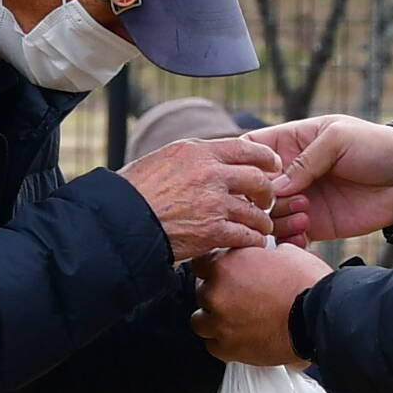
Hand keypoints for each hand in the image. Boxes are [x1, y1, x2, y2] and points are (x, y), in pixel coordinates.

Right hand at [120, 134, 275, 261]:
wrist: (121, 220)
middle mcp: (210, 173)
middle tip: (266, 201)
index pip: (245, 148)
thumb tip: (208, 161)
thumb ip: (191, 159)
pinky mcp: (213, 231)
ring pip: (256, 211)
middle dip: (268, 192)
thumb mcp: (163, 160)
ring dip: (262, 221)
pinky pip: (247, 235)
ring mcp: (214, 203)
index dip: (265, 158)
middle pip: (258, 178)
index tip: (272, 166)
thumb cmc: (133, 192)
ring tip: (260, 228)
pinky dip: (254, 240)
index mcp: (198, 152)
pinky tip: (252, 243)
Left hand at [191, 244, 329, 365]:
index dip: (214, 268)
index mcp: (225, 266)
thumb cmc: (307, 284)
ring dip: (215, 319)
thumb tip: (260, 257)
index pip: (200, 264)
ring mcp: (220, 323)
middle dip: (218, 294)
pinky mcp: (229, 349)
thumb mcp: (284, 253)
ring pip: (201, 321)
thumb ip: (259, 256)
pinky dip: (223, 341)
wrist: (320, 315)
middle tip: (239, 297)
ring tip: (236, 319)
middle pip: (201, 293)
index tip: (223, 274)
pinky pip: (213, 346)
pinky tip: (239, 336)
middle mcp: (216, 294)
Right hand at [250, 115, 392, 243]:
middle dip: (260, 200)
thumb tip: (275, 187)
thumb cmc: (374, 147)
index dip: (243, 164)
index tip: (253, 177)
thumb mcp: (338, 139)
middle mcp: (290, 173)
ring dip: (278, 221)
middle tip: (285, 203)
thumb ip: (305, 160)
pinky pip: (288, 237)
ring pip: (266, 216)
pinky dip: (290, 240)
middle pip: (252, 189)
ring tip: (306, 217)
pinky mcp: (313, 225)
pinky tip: (306, 234)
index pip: (249, 150)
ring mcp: (300, 200)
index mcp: (290, 143)